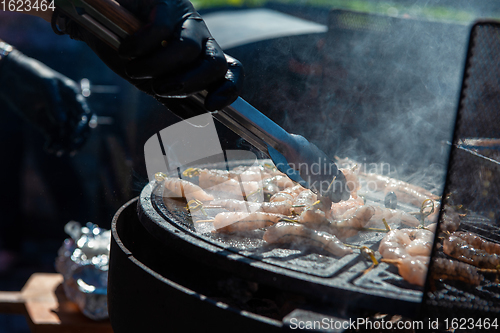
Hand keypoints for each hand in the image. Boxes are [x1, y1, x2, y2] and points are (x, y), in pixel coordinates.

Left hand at [0, 49, 92, 155]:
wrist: (11, 75)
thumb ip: (54, 101)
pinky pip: (53, 137)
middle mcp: (68, 108)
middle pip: (80, 128)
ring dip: (65, 144)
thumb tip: (62, 122)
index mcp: (73, 97)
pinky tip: (49, 149)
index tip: (74, 136)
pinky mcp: (45, 124)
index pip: (85, 115)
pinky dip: (53, 144)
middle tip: (71, 149)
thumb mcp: (45, 83)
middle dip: (77, 140)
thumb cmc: (31, 74)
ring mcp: (57, 116)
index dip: (83, 127)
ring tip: (58, 152)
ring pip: (67, 134)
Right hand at [52, 0, 243, 113]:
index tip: (210, 107)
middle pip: (215, 63)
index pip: (232, 71)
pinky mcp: (165, 2)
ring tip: (133, 70)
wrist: (96, 21)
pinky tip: (126, 50)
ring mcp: (184, 18)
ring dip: (158, 68)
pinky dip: (140, 47)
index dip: (228, 90)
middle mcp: (201, 36)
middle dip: (190, 83)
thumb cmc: (130, 53)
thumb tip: (200, 119)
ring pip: (187, 49)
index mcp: (203, 56)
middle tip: (160, 89)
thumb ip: (175, 99)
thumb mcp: (153, 81)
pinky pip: (160, 30)